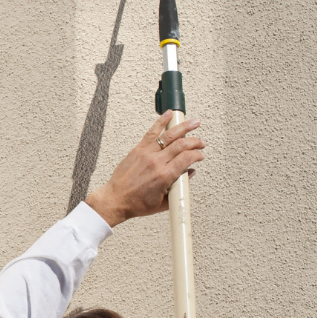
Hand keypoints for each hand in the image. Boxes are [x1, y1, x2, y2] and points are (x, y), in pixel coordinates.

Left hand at [85, 110, 205, 226]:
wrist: (115, 199)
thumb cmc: (136, 203)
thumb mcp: (163, 202)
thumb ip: (180, 188)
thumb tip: (189, 174)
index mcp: (165, 176)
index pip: (188, 158)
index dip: (197, 154)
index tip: (200, 155)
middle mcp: (157, 162)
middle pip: (182, 144)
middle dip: (195, 142)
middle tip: (201, 143)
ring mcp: (147, 154)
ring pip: (169, 135)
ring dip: (184, 127)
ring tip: (195, 123)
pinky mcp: (138, 149)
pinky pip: (152, 132)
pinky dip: (161, 121)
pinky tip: (169, 114)